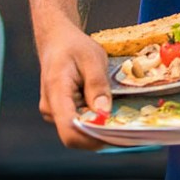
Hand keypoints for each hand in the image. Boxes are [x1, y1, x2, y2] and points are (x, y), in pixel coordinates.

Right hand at [36, 22, 113, 149]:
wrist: (56, 41)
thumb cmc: (74, 46)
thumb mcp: (92, 59)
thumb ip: (97, 86)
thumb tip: (104, 113)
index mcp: (56, 93)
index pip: (70, 130)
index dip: (93, 138)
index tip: (116, 135)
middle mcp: (51, 108)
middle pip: (76, 134)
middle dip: (101, 134)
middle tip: (128, 127)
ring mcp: (54, 112)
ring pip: (79, 131)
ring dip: (99, 126)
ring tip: (119, 114)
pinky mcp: (61, 112)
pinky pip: (79, 123)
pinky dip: (94, 121)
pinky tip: (107, 110)